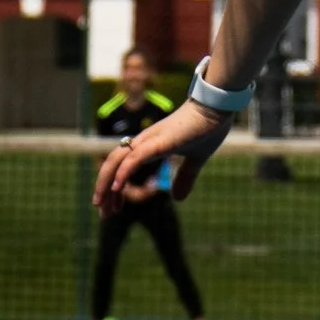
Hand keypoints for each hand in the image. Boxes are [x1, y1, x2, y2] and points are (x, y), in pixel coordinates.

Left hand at [93, 102, 230, 213]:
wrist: (218, 106)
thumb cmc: (208, 127)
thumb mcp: (196, 159)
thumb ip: (185, 177)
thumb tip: (177, 199)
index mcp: (151, 145)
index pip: (123, 166)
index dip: (114, 188)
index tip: (113, 209)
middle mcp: (145, 141)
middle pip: (113, 163)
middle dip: (104, 189)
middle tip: (103, 213)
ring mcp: (150, 140)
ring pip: (118, 160)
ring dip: (106, 183)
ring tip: (101, 204)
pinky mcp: (159, 141)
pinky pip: (135, 158)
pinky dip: (123, 172)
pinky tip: (116, 188)